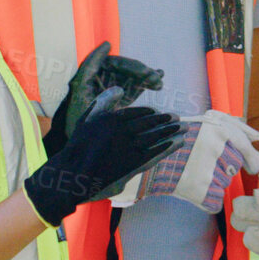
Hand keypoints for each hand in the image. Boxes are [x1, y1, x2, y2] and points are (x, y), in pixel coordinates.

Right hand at [25, 88, 185, 226]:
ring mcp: (128, 147)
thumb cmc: (79, 143)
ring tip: (182, 128)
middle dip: (165, 120)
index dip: (150, 112)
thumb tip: (119, 88)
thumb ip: (104, 101)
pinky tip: (175, 142)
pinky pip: (153, 152)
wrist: (75, 171)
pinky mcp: (132, 163)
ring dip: (170, 131)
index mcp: (113, 118)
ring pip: (155, 136)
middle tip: (177, 118)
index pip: (138, 112)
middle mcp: (123, 131)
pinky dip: (166, 146)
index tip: (158, 112)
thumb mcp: (88, 117)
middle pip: (150, 123)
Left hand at [45, 42, 164, 154]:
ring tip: (159, 83)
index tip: (107, 46)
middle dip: (136, 70)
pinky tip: (159, 82)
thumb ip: (105, 102)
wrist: (86, 152)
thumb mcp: (94, 118)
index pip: (94, 65)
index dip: (99, 54)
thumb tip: (120, 89)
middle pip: (117, 68)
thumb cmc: (86, 134)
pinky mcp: (120, 96)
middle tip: (151, 76)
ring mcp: (111, 88)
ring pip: (129, 75)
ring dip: (145, 76)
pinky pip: (134, 84)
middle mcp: (98, 83)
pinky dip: (146, 83)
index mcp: (85, 85)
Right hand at [141, 111, 258, 212]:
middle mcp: (216, 147)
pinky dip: (205, 201)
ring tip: (191, 173)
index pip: (248, 148)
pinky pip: (215, 203)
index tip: (252, 167)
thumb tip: (257, 137)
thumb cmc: (174, 137)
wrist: (142, 154)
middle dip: (224, 168)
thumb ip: (233, 125)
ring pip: (224, 184)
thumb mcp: (203, 122)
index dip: (252, 159)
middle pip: (235, 167)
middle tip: (201, 164)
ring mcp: (208, 169)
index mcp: (219, 128)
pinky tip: (190, 189)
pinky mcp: (199, 190)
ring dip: (212, 183)